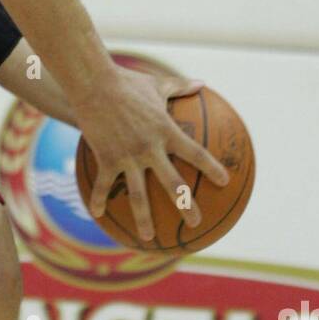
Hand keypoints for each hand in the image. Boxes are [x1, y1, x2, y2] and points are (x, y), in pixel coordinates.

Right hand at [72, 66, 228, 241]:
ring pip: (139, 193)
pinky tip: (97, 214)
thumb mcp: (156, 84)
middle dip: (186, 205)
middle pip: (173, 183)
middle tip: (196, 224)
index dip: (211, 167)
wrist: (93, 83)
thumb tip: (202, 83)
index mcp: (165, 130)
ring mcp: (128, 155)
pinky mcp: (107, 157)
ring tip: (149, 238)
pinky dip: (100, 199)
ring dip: (144, 217)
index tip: (225, 182)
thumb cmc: (126, 81)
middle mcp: (150, 147)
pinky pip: (105, 184)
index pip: (195, 152)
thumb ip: (179, 87)